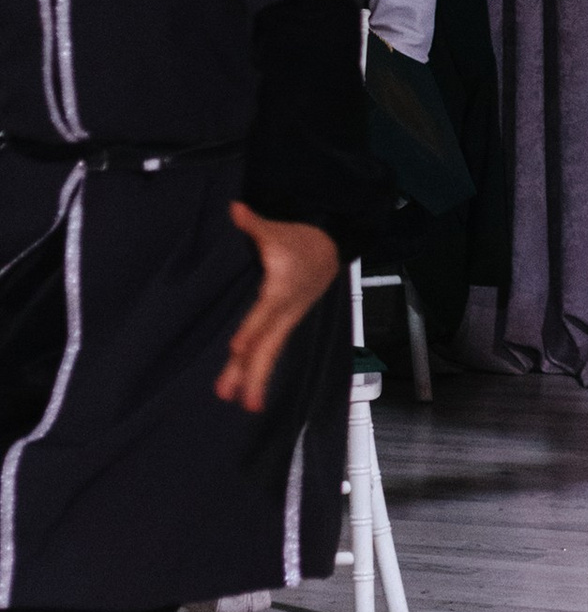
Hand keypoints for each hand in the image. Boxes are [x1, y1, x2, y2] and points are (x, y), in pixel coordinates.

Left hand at [217, 205, 343, 413]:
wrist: (329, 250)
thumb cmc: (302, 241)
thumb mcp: (278, 231)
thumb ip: (254, 224)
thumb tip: (235, 208)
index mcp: (282, 289)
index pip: (265, 312)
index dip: (252, 329)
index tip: (237, 347)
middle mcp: (286, 311)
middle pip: (269, 344)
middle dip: (254, 371)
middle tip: (238, 397)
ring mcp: (286, 320)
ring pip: (268, 352)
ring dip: (253, 378)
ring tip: (238, 403)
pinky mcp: (283, 325)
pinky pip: (269, 350)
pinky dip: (257, 371)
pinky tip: (244, 390)